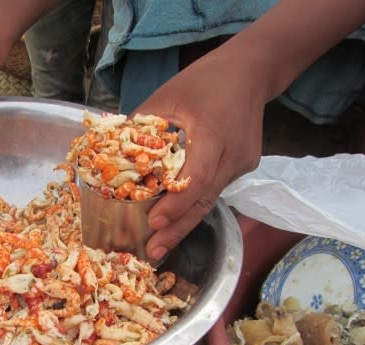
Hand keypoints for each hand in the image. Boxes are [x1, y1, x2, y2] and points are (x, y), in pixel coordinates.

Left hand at [135, 49, 268, 260]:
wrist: (251, 72)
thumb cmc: (204, 80)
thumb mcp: (167, 95)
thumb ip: (141, 127)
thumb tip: (112, 156)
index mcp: (214, 132)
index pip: (196, 177)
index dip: (175, 204)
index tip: (153, 222)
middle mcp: (233, 154)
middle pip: (204, 200)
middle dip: (177, 229)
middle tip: (152, 252)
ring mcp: (242, 164)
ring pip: (210, 200)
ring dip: (184, 223)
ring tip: (159, 246)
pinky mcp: (243, 167)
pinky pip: (215, 190)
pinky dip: (194, 205)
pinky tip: (176, 220)